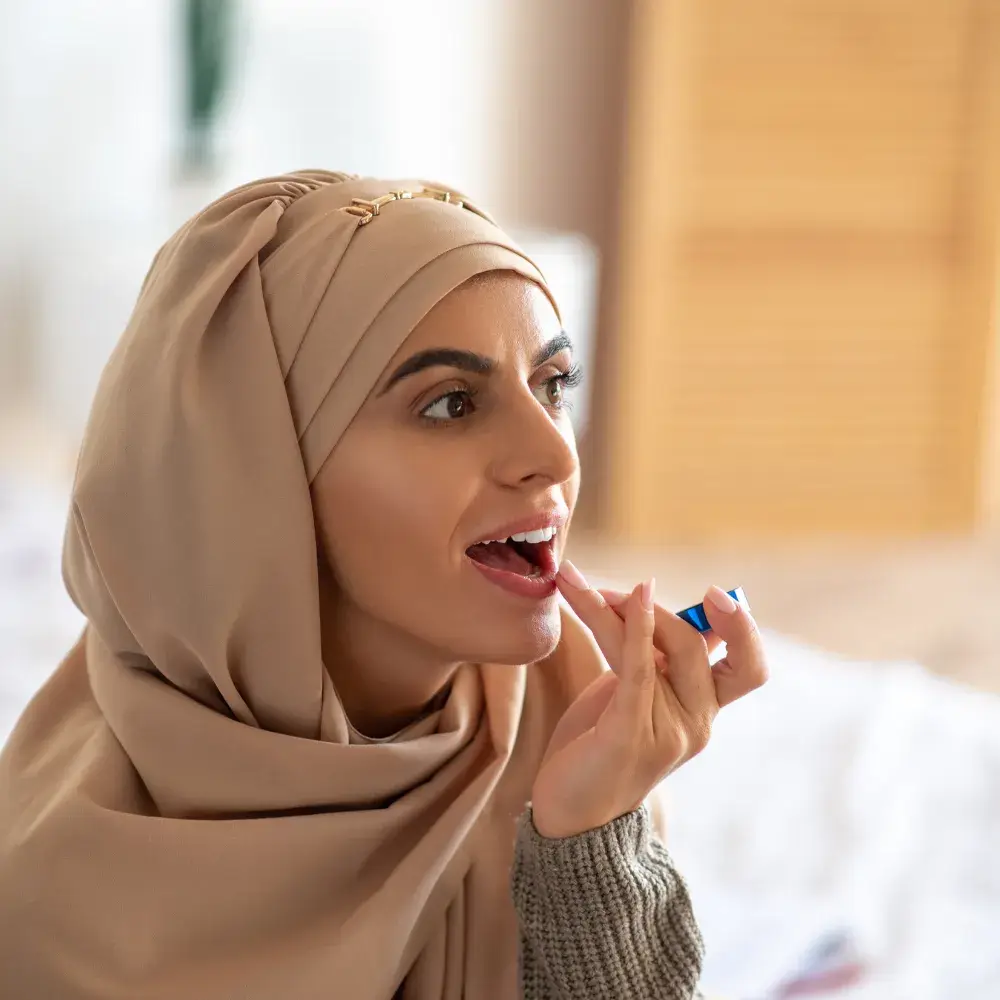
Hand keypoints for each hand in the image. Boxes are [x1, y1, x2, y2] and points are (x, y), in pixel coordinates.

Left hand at [530, 562, 768, 838]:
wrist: (569, 811)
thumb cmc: (597, 743)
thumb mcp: (634, 691)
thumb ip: (653, 656)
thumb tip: (655, 599)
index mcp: (704, 710)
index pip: (748, 668)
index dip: (742, 629)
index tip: (718, 595)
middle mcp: (697, 723)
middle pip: (695, 647)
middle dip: (654, 609)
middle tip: (611, 592)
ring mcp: (668, 733)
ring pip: (657, 651)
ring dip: (616, 609)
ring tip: (576, 583)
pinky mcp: (630, 735)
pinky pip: (637, 671)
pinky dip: (630, 630)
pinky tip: (611, 600)